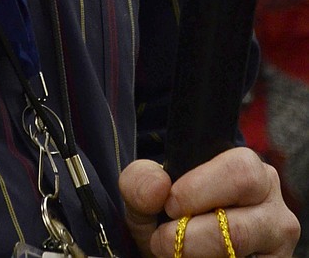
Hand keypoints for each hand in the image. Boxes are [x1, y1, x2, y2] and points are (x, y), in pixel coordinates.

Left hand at [119, 150, 299, 257]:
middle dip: (198, 231)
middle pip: (244, 214)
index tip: (170, 206)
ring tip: (176, 254)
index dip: (199, 189)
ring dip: (199, 254)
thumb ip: (139, 181)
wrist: (176, 252)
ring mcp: (278, 239)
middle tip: (166, 239)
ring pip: (242, 245)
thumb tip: (159, 186)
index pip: (238, 169)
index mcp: (246, 168)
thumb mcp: (145, 197)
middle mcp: (271, 200)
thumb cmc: (166, 219)